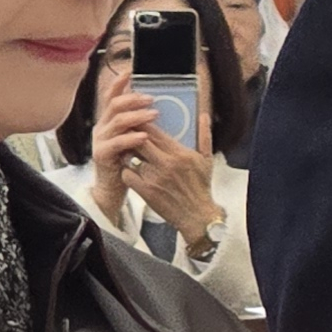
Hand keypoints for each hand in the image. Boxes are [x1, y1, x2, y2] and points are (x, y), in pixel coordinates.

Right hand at [85, 94, 147, 223]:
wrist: (113, 189)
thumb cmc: (127, 163)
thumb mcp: (135, 139)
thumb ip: (141, 125)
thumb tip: (160, 108)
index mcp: (110, 121)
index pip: (111, 96)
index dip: (119, 82)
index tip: (131, 70)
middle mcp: (102, 127)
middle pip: (114, 104)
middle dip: (133, 98)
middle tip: (152, 98)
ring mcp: (100, 140)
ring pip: (116, 121)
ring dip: (137, 115)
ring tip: (154, 114)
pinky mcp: (101, 155)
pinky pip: (116, 143)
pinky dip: (131, 138)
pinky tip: (144, 136)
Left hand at [100, 89, 222, 243]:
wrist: (198, 216)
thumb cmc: (202, 187)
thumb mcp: (207, 159)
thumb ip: (204, 135)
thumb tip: (203, 115)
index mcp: (180, 153)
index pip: (154, 131)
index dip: (141, 123)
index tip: (136, 119)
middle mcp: (166, 163)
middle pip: (139, 140)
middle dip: (130, 134)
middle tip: (125, 131)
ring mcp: (154, 178)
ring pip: (130, 156)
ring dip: (126, 152)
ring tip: (126, 151)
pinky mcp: (146, 191)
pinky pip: (127, 175)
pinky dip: (126, 171)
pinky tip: (130, 170)